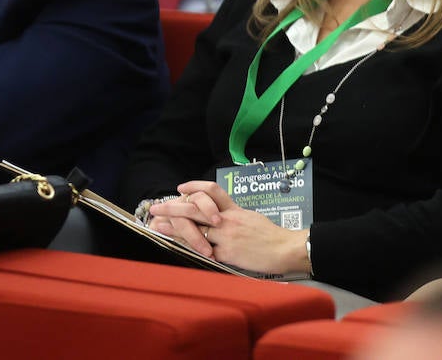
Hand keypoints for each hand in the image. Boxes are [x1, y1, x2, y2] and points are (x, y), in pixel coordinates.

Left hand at [149, 181, 308, 274]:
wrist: (284, 249)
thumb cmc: (271, 236)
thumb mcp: (252, 218)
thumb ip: (235, 217)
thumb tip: (220, 217)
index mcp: (235, 210)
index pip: (212, 191)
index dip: (195, 187)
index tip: (181, 189)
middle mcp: (228, 220)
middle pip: (196, 209)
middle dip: (174, 207)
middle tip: (157, 207)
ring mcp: (226, 236)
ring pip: (195, 229)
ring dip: (173, 227)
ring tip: (158, 225)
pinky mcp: (227, 254)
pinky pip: (203, 251)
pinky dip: (188, 248)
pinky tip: (176, 247)